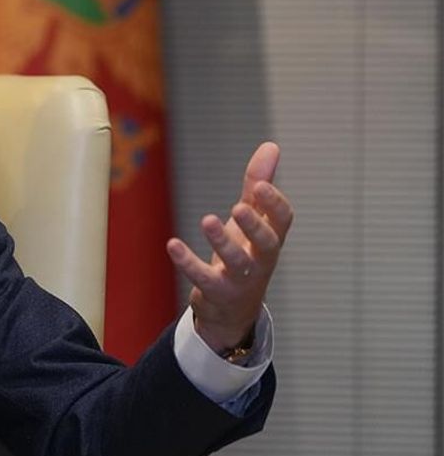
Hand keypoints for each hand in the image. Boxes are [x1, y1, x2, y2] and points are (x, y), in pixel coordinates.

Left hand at [166, 142, 293, 352]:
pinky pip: (203, 278)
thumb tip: (271, 146)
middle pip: (267, 243)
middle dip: (254, 226)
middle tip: (239, 207)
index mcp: (271, 238)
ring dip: (222, 242)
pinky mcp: (216, 292)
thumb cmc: (245, 254)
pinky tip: (172, 244)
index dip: (275, 204)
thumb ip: (258, 186)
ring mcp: (240, 279)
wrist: (233, 309)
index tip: (261, 185)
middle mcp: (261, 259)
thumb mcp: (251, 219)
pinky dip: (188, 262)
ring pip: (237, 263)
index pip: (283, 221)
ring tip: (207, 220)